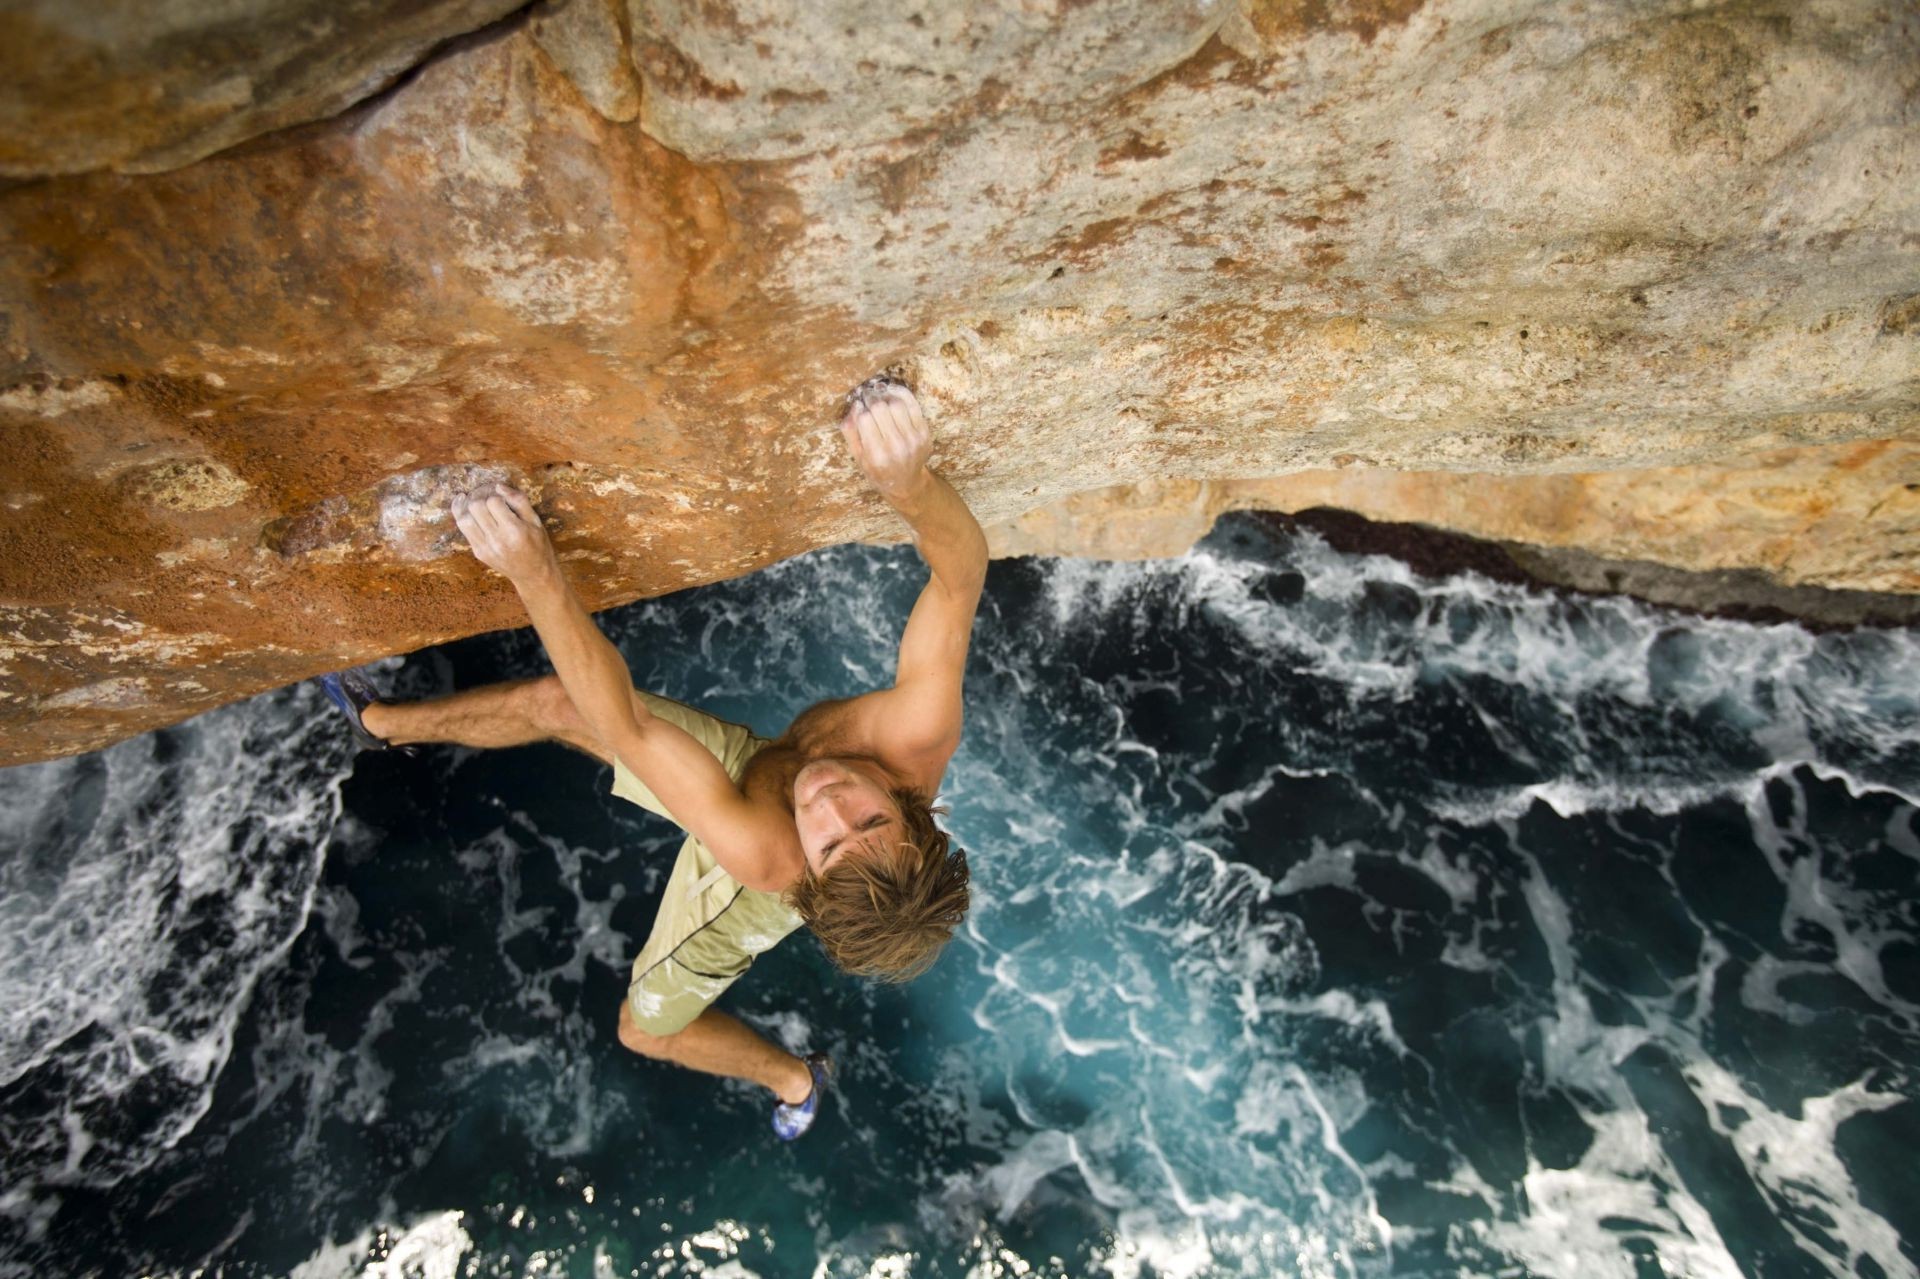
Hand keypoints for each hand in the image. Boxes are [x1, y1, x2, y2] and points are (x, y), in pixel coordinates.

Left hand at [451, 483, 556, 586]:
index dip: (495, 494)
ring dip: (468, 507)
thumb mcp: (536, 521)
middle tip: (486, 495)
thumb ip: (519, 501)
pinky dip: (462, 516)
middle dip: (480, 497)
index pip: (493, 501)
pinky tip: (464, 507)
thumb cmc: (538, 545)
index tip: (499, 494)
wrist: (533, 575)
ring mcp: (486, 548)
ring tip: (474, 501)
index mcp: (515, 531)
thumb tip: (498, 486)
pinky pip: (464, 530)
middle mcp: (498, 540)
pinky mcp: (479, 553)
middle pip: (476, 508)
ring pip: (464, 519)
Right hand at [841, 384, 932, 500]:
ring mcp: (913, 439)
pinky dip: (901, 394)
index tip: (858, 404)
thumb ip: (851, 432)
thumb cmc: (877, 470)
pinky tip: (891, 392)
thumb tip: (855, 405)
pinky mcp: (924, 433)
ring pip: (896, 403)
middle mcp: (897, 447)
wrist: (905, 483)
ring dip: (885, 395)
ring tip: (879, 396)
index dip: (859, 407)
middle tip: (867, 396)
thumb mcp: (858, 457)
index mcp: (877, 455)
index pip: (865, 419)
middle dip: (871, 398)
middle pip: (880, 408)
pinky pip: (912, 404)